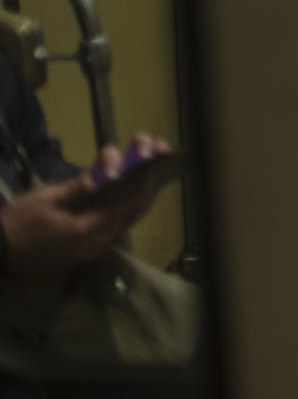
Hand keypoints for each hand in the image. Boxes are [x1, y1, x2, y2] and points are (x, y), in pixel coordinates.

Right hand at [0, 135, 167, 276]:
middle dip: (145, 191)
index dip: (145, 185)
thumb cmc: (18, 223)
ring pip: (123, 224)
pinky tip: (121, 200)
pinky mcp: (83, 254)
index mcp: (88, 229)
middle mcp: (96, 244)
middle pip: (131, 215)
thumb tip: (102, 173)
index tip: (156, 166)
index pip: (127, 206)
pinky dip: (119, 215)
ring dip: (134, 203)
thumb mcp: (46, 199)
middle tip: (153, 168)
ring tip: (142, 179)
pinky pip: (111, 233)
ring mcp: (91, 251)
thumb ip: (77, 188)